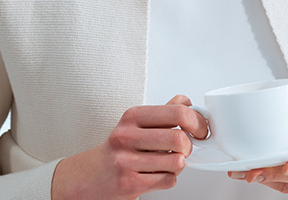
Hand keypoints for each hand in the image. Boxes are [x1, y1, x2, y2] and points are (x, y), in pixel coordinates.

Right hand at [51, 94, 207, 199]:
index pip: (178, 112)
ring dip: (179, 164)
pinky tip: (158, 174)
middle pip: (180, 138)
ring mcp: (126, 161)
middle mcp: (127, 137)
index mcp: (132, 117)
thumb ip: (164, 111)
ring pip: (177, 162)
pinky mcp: (128, 184)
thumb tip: (188, 102)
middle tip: (184, 148)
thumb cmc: (117, 149)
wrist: (86, 176)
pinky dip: (170, 178)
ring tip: (168, 162)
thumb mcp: (135, 123)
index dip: (198, 122)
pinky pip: (168, 180)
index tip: (201, 130)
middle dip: (189, 146)